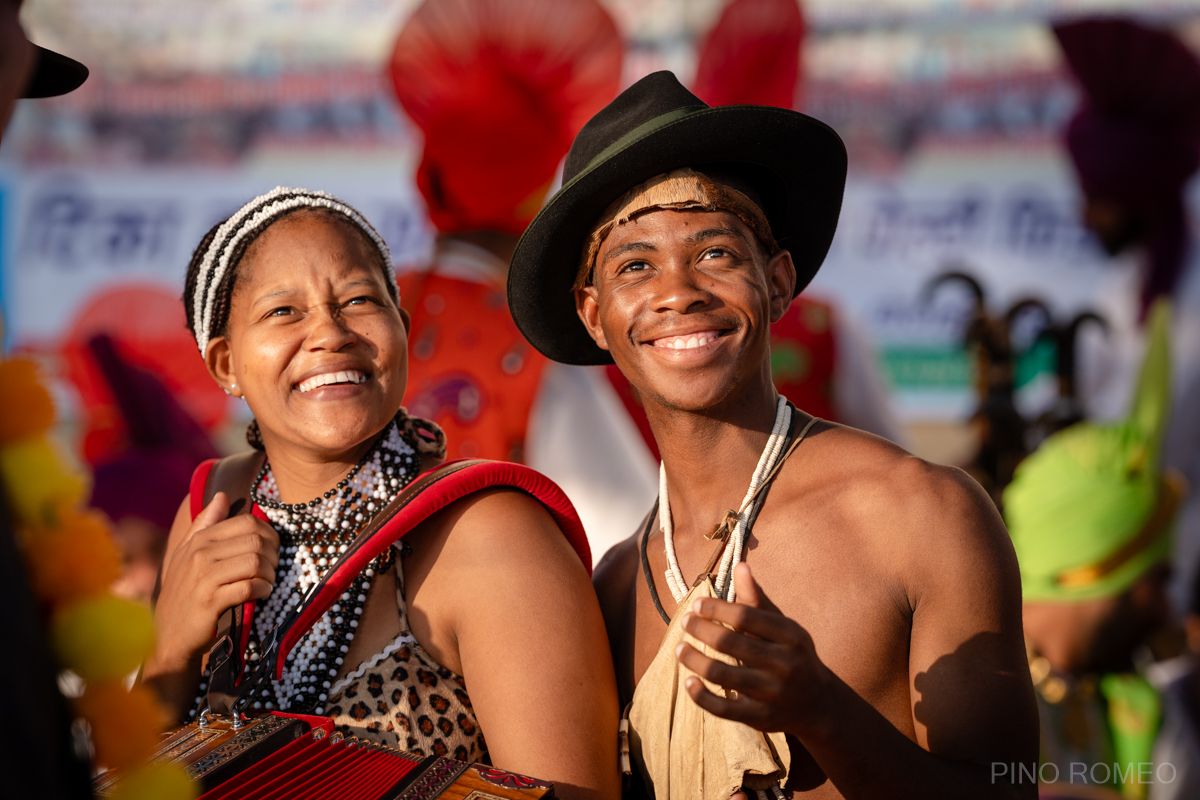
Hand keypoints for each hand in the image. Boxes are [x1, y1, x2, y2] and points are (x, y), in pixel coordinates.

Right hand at [149, 492, 279, 671]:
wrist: (168, 636)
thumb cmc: (184, 593)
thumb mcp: (186, 555)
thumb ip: (204, 524)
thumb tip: (223, 496)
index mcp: (198, 540)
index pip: (247, 522)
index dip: (268, 534)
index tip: (271, 550)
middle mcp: (199, 554)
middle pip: (255, 541)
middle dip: (273, 555)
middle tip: (272, 569)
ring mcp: (203, 578)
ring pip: (255, 562)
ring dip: (270, 574)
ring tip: (267, 582)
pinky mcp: (210, 601)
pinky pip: (249, 587)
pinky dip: (263, 589)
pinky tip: (262, 593)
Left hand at [675, 561, 829, 738]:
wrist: (818, 704)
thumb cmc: (793, 654)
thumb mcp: (783, 626)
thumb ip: (758, 599)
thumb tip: (740, 565)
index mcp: (791, 636)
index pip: (746, 616)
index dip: (717, 608)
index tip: (697, 604)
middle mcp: (785, 665)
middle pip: (731, 643)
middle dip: (701, 630)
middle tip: (684, 622)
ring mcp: (773, 694)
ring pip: (722, 675)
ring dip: (694, 660)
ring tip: (679, 649)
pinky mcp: (761, 718)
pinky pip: (724, 709)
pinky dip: (702, 696)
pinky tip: (688, 681)